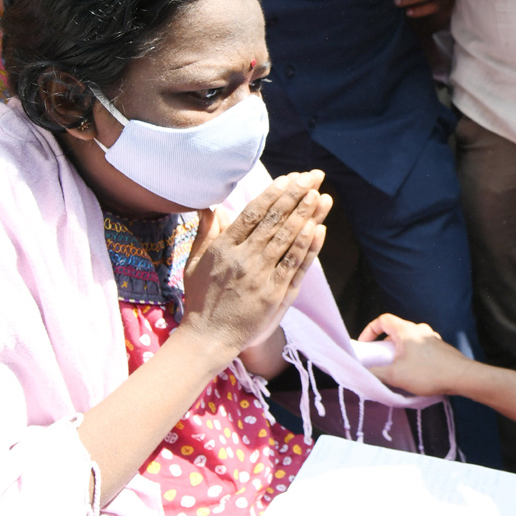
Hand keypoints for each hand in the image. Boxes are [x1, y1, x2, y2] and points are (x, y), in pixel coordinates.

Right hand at [181, 171, 330, 366]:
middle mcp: (244, 259)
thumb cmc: (200, 300)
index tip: (289, 178)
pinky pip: (295, 265)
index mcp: (224, 248)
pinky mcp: (276, 295)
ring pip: (287, 240)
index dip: (273, 194)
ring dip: (306, 215)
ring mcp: (262, 277)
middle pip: (274, 221)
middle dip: (295, 196)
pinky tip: (319, 228)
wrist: (208, 339)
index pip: (253, 214)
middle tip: (312, 176)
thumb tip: (210, 205)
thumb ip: (205, 232)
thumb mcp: (195, 262)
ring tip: (320, 195)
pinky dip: (308, 246)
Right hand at [358, 313, 471, 396]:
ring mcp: (432, 337)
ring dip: (399, 351)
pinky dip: (412, 356)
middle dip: (384, 345)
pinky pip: (420, 347)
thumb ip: (375, 373)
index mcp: (406, 330)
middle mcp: (419, 329)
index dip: (369, 330)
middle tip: (380, 360)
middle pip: (395, 330)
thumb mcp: (396, 376)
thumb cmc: (427, 373)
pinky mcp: (440, 348)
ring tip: (396, 368)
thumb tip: (363, 373)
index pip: (383, 320)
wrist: (461, 377)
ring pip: (409, 340)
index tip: (365, 345)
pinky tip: (414, 372)